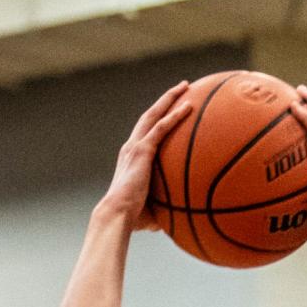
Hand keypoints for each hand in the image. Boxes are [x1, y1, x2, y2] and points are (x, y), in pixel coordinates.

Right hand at [101, 83, 191, 231]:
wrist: (117, 215)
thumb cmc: (132, 219)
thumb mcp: (153, 211)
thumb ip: (165, 209)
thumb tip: (180, 220)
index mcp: (132, 159)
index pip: (146, 133)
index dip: (158, 120)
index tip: (170, 111)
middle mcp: (131, 147)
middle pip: (149, 116)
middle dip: (165, 101)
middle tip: (181, 89)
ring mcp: (135, 147)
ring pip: (154, 115)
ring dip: (169, 99)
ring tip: (185, 86)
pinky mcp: (141, 151)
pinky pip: (161, 128)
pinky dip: (174, 116)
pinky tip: (189, 107)